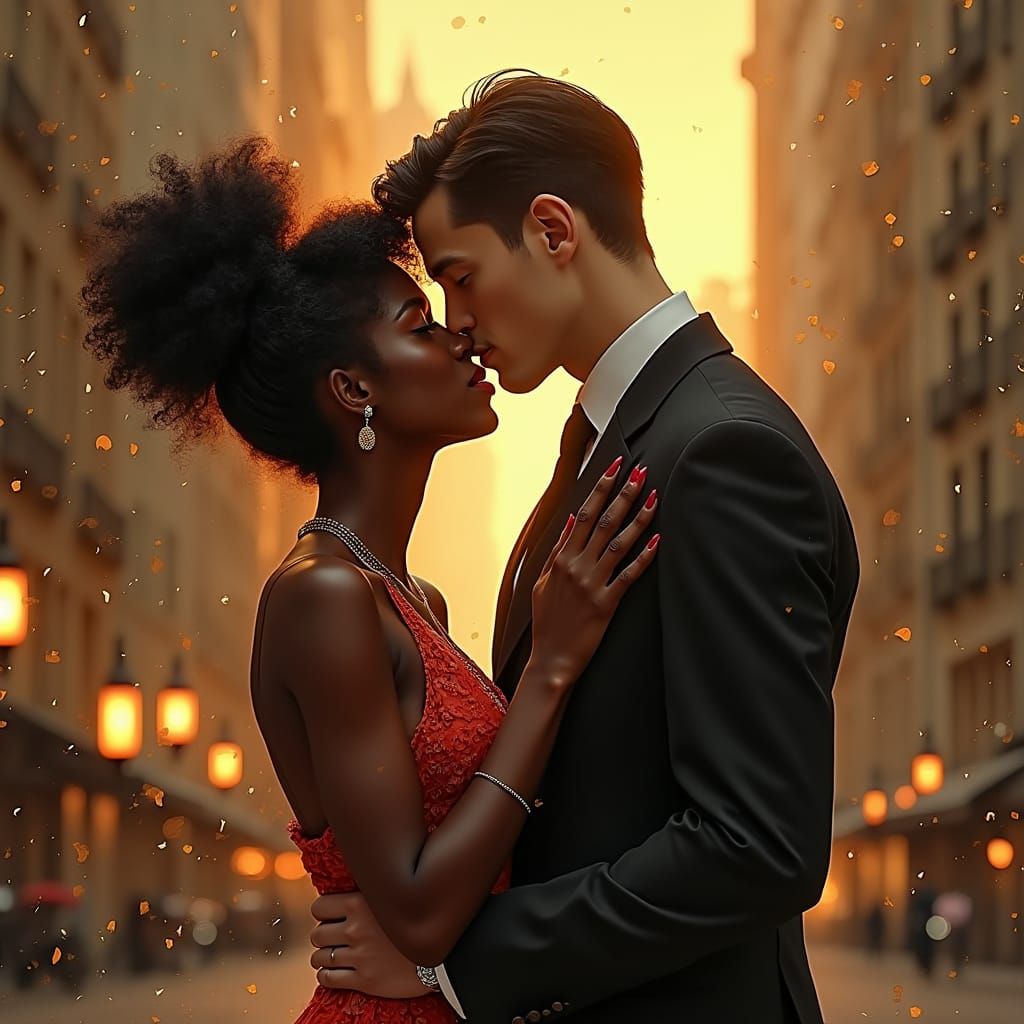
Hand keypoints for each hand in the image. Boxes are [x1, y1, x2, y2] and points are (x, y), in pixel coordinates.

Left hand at [309, 891, 424, 998]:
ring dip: (324, 957)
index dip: (323, 912)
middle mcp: (356, 929)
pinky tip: (336, 971)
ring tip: (335, 955)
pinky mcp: (364, 979)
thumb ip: (371, 891)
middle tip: (335, 937)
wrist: (441, 953)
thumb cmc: (419, 919)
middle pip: (317, 934)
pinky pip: (328, 979)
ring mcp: (359, 956)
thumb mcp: (393, 896)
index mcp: (361, 903)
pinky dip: (327, 975)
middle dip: (324, 936)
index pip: (319, 907)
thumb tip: (352, 882)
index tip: (331, 916)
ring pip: (319, 958)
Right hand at [529, 457, 658, 685]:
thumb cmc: (548, 622)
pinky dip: (643, 556)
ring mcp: (592, 584)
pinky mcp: (606, 603)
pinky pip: (629, 574)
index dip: (601, 488)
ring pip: (619, 542)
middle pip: (604, 521)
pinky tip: (657, 539)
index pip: (584, 513)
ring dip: (638, 517)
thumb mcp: (542, 581)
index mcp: (561, 558)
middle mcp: (576, 566)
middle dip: (624, 493)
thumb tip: (572, 519)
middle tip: (641, 472)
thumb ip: (558, 549)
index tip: (614, 467)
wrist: (551, 659)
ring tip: (654, 497)